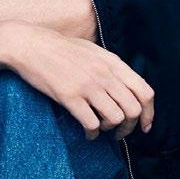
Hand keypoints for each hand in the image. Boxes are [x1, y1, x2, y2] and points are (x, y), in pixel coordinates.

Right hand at [0, 21, 154, 140]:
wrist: (29, 45)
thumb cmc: (59, 48)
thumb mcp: (92, 50)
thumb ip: (111, 67)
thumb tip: (125, 87)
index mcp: (112, 62)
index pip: (145, 92)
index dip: (149, 113)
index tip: (144, 126)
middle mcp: (104, 74)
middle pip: (133, 110)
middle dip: (129, 127)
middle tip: (118, 132)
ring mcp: (87, 85)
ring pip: (115, 118)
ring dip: (109, 129)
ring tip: (100, 127)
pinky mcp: (69, 96)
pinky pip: (91, 124)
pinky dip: (92, 134)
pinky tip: (86, 132)